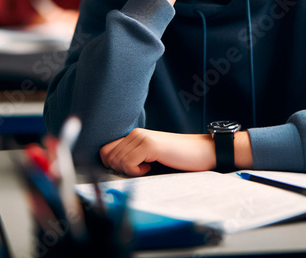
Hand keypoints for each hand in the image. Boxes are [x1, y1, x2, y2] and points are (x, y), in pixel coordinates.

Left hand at [99, 128, 215, 175]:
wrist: (200, 153)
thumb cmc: (176, 160)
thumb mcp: (149, 159)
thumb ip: (131, 159)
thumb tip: (109, 170)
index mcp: (134, 136)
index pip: (105, 151)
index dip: (112, 165)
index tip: (130, 170)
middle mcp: (135, 133)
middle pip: (108, 157)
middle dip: (121, 170)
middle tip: (140, 169)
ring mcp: (142, 137)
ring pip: (116, 161)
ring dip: (130, 171)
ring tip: (148, 167)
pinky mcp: (149, 144)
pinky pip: (128, 163)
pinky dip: (137, 171)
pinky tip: (151, 166)